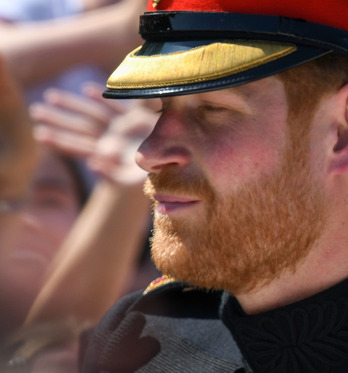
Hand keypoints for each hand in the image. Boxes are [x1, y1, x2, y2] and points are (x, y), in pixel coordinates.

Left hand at [30, 83, 158, 185]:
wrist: (182, 165)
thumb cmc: (158, 177)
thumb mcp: (132, 178)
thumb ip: (112, 173)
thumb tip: (91, 164)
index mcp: (109, 154)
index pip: (80, 146)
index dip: (60, 140)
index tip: (39, 135)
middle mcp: (113, 140)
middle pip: (81, 127)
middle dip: (59, 119)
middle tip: (35, 111)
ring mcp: (124, 129)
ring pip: (93, 115)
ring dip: (74, 105)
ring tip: (50, 96)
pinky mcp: (138, 120)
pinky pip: (118, 107)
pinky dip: (103, 99)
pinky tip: (88, 89)